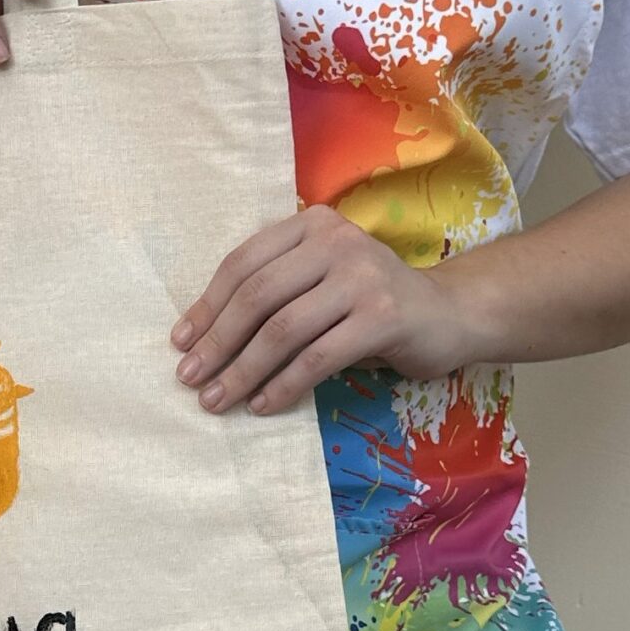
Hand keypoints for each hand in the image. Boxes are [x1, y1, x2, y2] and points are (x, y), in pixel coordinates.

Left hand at [171, 205, 476, 414]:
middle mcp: (336, 241)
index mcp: (311, 224)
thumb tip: (202, 339)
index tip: (180, 343)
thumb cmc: (371, 303)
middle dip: (217, 342)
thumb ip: (275, 295)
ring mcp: (362, 277)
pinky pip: (317, 358)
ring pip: (283, 330)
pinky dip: (284, 386)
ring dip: (243, 371)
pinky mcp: (382, 317)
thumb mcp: (320, 283)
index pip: (244, 263)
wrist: (449, 314)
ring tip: (218, 400)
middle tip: (190, 378)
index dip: (208, 306)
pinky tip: (263, 406)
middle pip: (258, 295)